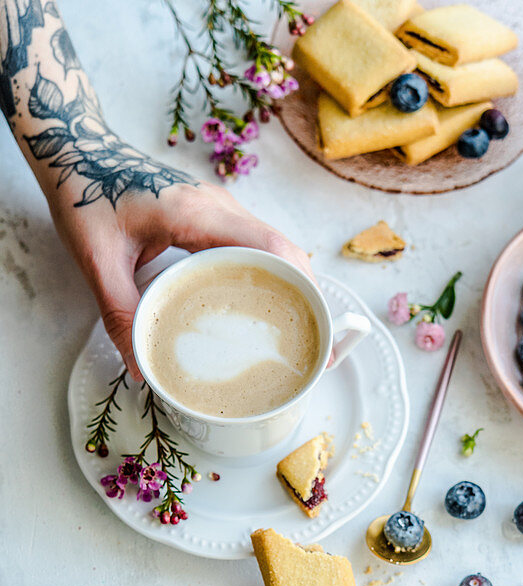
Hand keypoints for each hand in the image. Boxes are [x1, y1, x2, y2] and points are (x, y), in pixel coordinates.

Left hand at [48, 171, 313, 379]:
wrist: (74, 147)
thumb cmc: (84, 192)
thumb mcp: (97, 260)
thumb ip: (120, 314)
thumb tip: (141, 365)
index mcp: (199, 213)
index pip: (272, 248)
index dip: (301, 287)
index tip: (312, 326)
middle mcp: (219, 206)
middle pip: (284, 250)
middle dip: (303, 295)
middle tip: (307, 341)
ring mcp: (220, 208)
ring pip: (274, 247)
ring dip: (288, 284)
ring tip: (290, 329)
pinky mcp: (214, 214)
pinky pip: (254, 245)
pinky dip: (267, 273)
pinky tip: (259, 303)